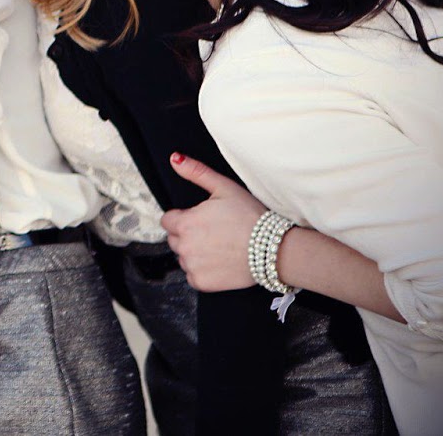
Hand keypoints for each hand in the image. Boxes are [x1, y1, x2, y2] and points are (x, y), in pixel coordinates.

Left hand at [160, 152, 267, 291]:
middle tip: (213, 233)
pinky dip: (202, 271)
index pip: (167, 221)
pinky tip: (220, 262)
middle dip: (188, 235)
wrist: (275, 249)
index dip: (183, 218)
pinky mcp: (203, 283)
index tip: (201, 219)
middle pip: (174, 239)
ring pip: (183, 257)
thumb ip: (196, 172)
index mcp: (185, 223)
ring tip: (218, 247)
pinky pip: (193, 276)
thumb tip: (175, 159)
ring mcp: (193, 266)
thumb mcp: (224, 188)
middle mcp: (184, 247)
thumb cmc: (250, 216)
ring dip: (194, 253)